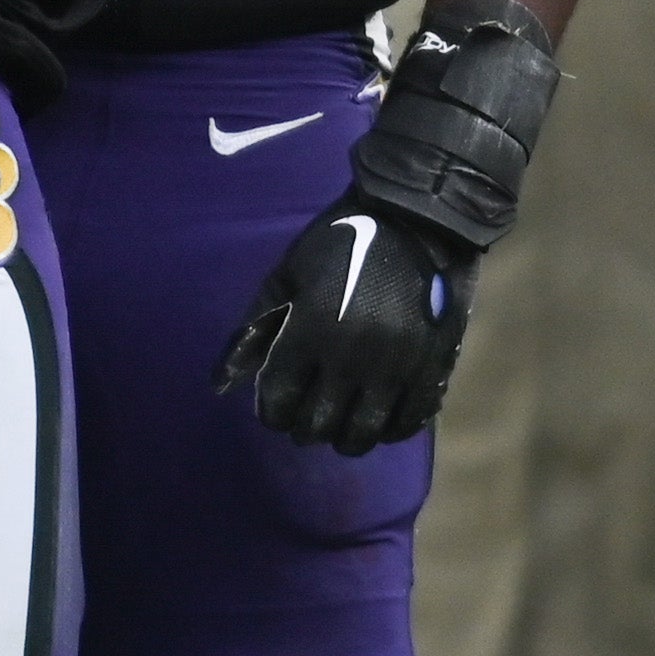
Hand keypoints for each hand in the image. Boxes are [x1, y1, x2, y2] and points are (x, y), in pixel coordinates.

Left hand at [215, 193, 475, 452]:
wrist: (418, 218)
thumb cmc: (340, 240)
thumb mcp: (287, 274)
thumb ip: (254, 328)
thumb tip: (222, 382)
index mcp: (310, 330)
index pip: (279, 401)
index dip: (272, 413)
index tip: (277, 407)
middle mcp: (352, 357)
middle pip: (319, 426)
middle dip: (304, 428)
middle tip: (307, 417)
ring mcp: (396, 367)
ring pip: (363, 434)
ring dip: (345, 437)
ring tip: (342, 424)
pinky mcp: (432, 369)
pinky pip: (408, 424)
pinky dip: (389, 430)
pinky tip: (379, 418)